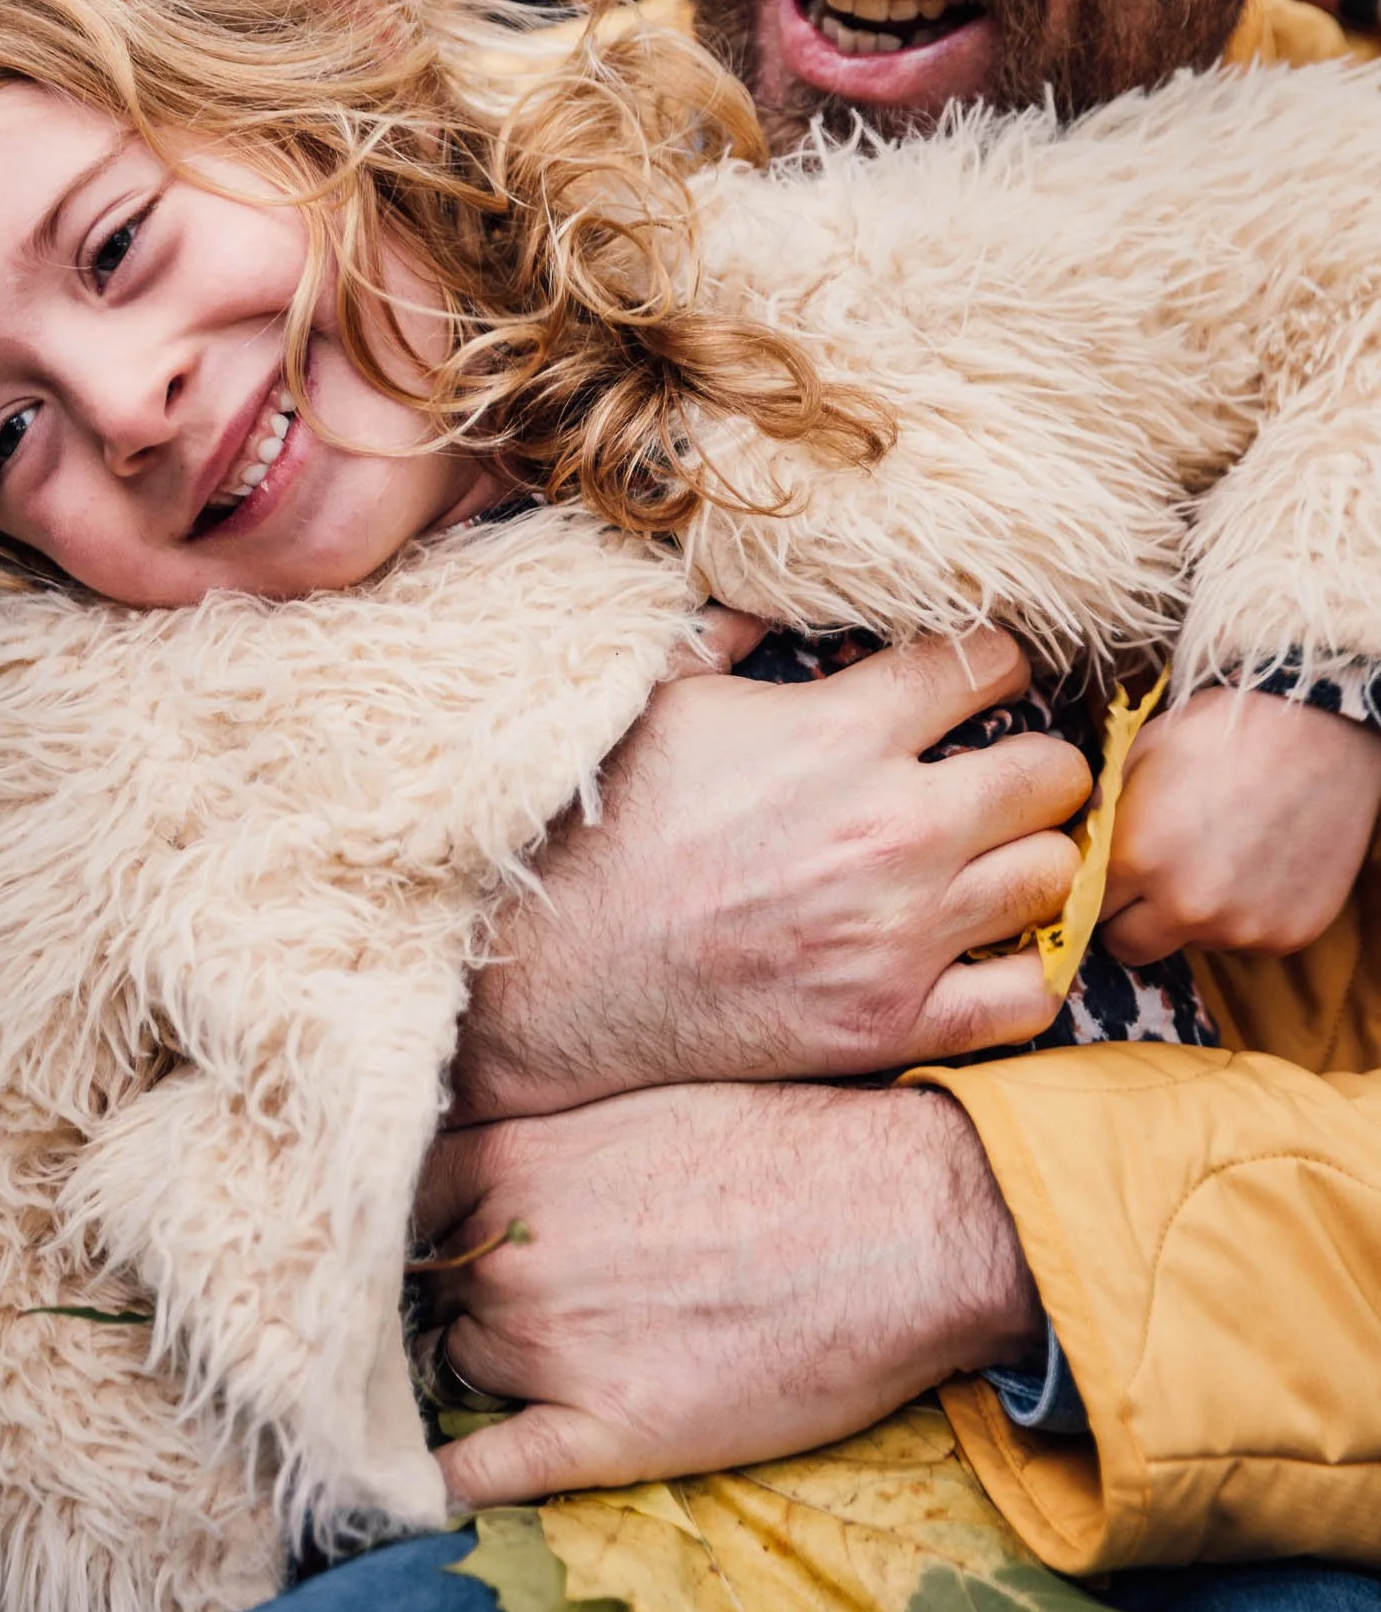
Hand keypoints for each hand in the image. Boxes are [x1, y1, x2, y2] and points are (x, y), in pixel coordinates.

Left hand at [417, 1082, 1043, 1503]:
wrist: (902, 1218)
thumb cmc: (789, 1147)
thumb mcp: (645, 1104)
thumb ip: (556, 1141)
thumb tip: (505, 1163)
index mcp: (517, 1156)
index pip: (406, 1198)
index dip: (423, 1223)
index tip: (444, 1237)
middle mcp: (511, 1249)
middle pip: (437, 1290)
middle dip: (471, 1295)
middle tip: (537, 1294)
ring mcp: (550, 1344)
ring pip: (464, 1367)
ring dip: (491, 1369)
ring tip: (563, 1353)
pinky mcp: (605, 1430)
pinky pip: (482, 1472)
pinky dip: (446, 1482)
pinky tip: (432, 1484)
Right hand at [449, 628, 1090, 1118]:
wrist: (557, 970)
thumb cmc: (607, 824)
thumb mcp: (666, 699)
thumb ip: (734, 634)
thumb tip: (766, 589)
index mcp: (841, 732)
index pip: (989, 665)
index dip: (995, 666)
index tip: (981, 684)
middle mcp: (891, 827)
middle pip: (1053, 773)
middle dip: (1034, 769)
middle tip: (999, 783)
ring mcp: (900, 932)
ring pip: (1054, 876)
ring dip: (1026, 865)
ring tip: (987, 867)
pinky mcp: (892, 1022)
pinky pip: (1028, 997)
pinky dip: (1019, 975)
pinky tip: (980, 955)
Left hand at [1103, 685, 1380, 964]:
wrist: (1321, 734)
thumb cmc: (1224, 732)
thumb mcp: (1142, 752)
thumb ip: (1105, 811)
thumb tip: (1080, 846)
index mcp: (1138, 857)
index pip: (1085, 906)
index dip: (1094, 886)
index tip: (1109, 872)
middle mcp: (1186, 906)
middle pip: (1128, 946)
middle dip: (1130, 917)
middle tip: (1152, 878)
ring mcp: (1241, 928)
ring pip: (1189, 942)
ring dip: (1189, 915)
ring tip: (1217, 856)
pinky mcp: (1286, 936)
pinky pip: (1241, 940)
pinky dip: (1240, 914)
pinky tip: (1255, 865)